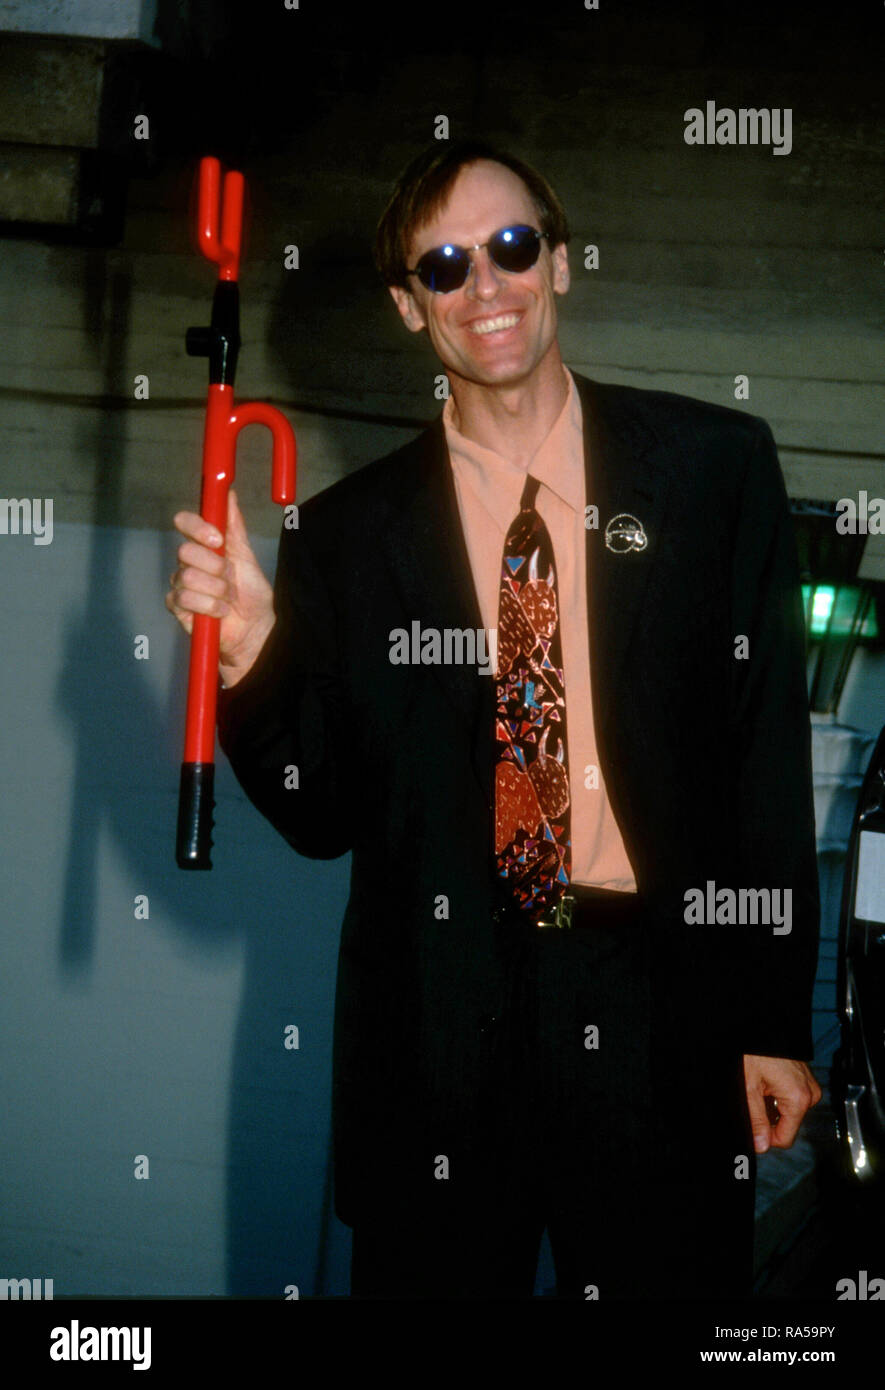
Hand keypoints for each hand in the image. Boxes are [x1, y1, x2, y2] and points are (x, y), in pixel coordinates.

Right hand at [166, 487, 275, 686]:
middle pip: (185, 551)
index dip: (197, 527)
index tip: (217, 539)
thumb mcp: (246, 557)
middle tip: (230, 579)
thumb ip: (235, 527)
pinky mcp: (177, 607)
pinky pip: (184, 599)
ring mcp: (180, 584)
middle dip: (215, 567)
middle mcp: (188, 562)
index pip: (186, 523)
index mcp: (204, 546)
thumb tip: (229, 495)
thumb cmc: (251, 593)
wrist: (255, 628)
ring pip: (187, 577)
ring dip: (216, 591)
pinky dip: (209, 607)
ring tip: (228, 600)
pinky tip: (220, 613)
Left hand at [743, 1054, 821, 1153]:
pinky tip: (765, 1081)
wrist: (761, 1025)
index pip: (785, 1138)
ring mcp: (808, 1084)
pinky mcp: (804, 1078)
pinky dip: (776, 1094)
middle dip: (767, 1117)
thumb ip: (756, 1119)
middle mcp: (809, 1092)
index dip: (765, 1138)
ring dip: (770, 1105)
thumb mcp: (749, 1087)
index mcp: (798, 1098)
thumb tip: (760, 1144)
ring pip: (788, 1111)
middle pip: (786, 1124)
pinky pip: (791, 1097)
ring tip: (758, 1085)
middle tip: (752, 1096)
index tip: (752, 1130)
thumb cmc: (755, 1050)